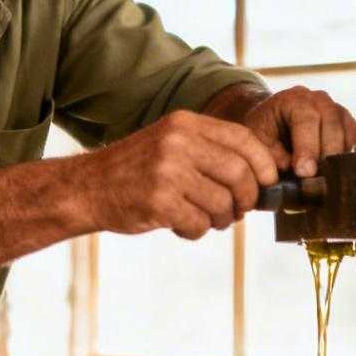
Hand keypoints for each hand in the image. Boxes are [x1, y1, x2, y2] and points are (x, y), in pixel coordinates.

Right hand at [77, 111, 280, 240]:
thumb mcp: (171, 143)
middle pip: (239, 174)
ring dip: (221, 220)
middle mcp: (178, 143)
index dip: (264, 164)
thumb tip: (262, 176)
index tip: (269, 183)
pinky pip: (199, 224)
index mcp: (185, 124)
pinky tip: (181, 227)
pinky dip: (196, 232)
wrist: (87, 188)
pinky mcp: (158, 202)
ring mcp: (167, 172)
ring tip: (206, 220)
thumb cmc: (136, 170)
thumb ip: (209, 151)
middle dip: (246, 199)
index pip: (243, 139)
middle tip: (237, 211)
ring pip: (222, 204)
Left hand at [238, 86, 355, 178]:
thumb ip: (272, 157)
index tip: (304, 172)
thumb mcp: (258, 144)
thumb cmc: (263, 135)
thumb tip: (293, 174)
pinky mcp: (345, 122)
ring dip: (337, 154)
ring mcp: (334, 108)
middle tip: (317, 177)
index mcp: (292, 99)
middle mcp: (317, 99)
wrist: (270, 125)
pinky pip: (353, 136)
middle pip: (331, 122)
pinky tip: (332, 167)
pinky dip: (346, 152)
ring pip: (346, 129)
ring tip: (324, 175)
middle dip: (325, 152)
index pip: (306, 119)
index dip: (307, 147)